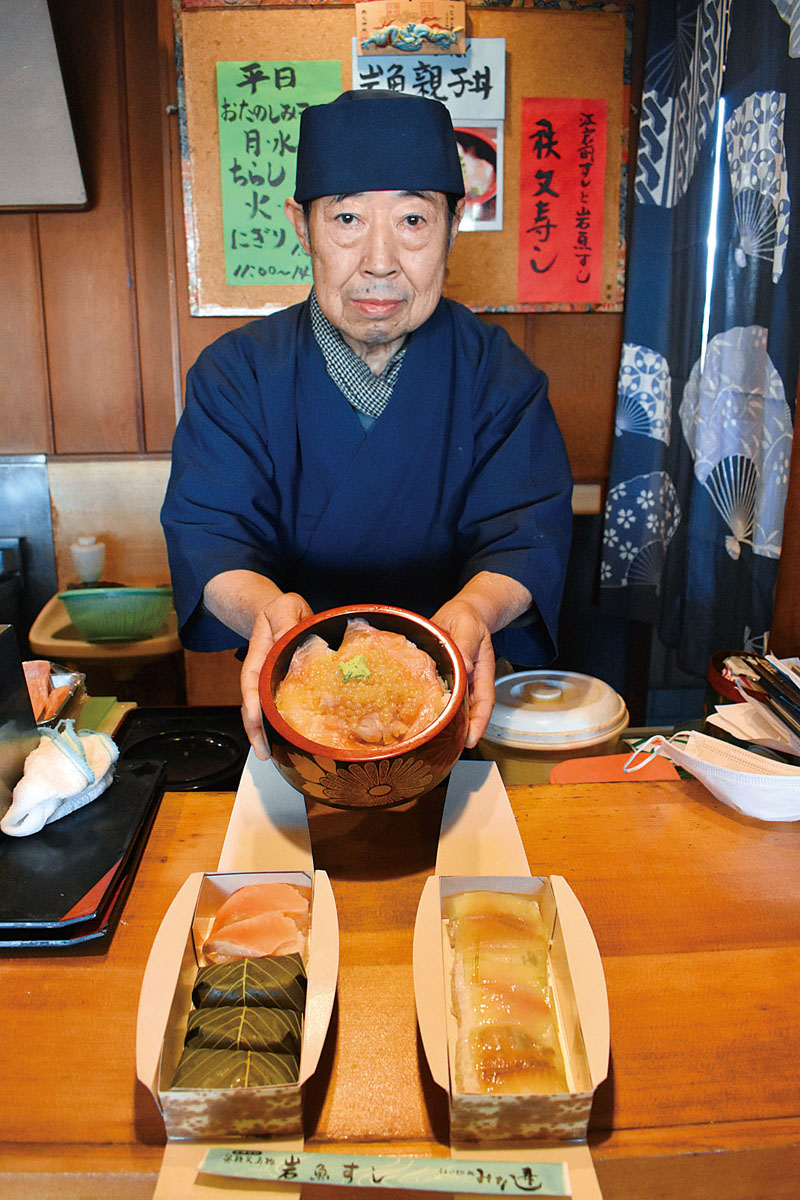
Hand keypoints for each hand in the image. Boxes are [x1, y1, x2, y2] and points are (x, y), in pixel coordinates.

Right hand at [240, 592, 312, 758]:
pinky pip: (282, 706)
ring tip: (270, 755)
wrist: (282, 611)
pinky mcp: (285, 686)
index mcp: (260, 653)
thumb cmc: (283, 609)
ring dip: (266, 732)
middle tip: (262, 752)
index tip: (253, 718)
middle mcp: (263, 671)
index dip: (251, 700)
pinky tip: (290, 739)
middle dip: (255, 729)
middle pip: (254, 703)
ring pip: (265, 710)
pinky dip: (283, 723)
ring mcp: (272, 680)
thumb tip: (286, 639)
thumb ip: (285, 621)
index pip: (251, 679)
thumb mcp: (285, 607)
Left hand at [430, 599, 495, 748]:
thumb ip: (466, 645)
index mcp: (481, 672)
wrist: (461, 611)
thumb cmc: (468, 617)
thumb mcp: (468, 626)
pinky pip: (438, 695)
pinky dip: (432, 707)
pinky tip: (421, 717)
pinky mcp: (442, 677)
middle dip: (462, 732)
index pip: (484, 702)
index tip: (472, 740)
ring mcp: (456, 680)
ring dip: (447, 723)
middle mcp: (469, 680)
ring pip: (453, 706)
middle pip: (469, 711)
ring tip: (434, 741)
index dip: (479, 723)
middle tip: (449, 750)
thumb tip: (465, 668)